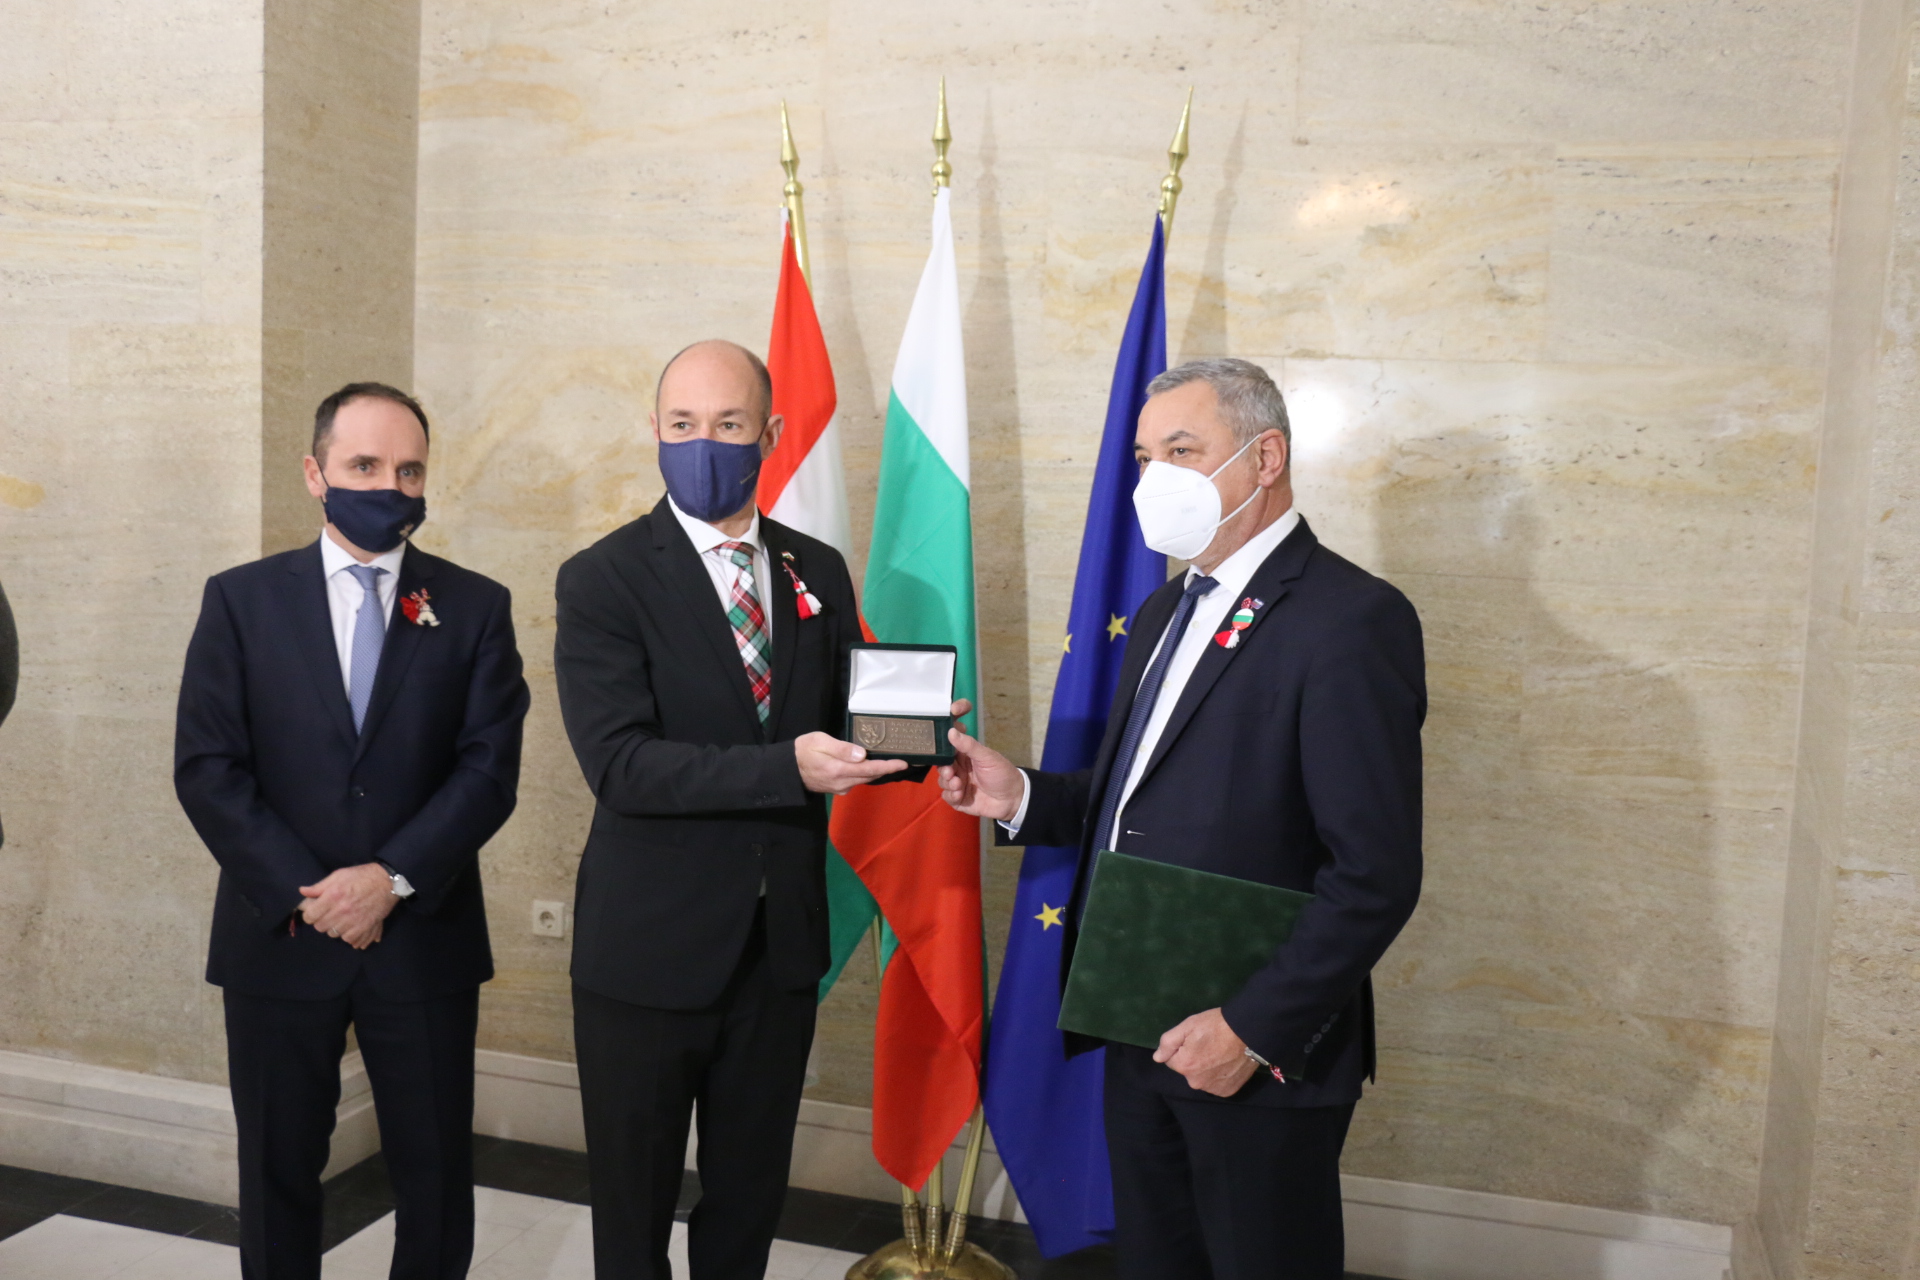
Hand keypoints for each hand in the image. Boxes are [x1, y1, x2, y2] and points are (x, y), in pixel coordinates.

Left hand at [299, 863, 397, 948]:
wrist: (387, 882)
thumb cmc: (361, 876)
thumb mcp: (338, 875)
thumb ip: (319, 886)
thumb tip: (302, 892)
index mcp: (332, 896)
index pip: (309, 916)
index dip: (310, 914)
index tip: (315, 911)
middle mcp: (340, 910)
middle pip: (320, 927)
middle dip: (322, 920)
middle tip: (330, 913)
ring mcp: (352, 921)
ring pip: (333, 934)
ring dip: (335, 928)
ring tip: (342, 918)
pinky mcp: (363, 927)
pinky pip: (348, 939)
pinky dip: (348, 934)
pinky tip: (351, 925)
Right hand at [795, 731, 908, 793]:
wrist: (787, 770)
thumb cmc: (803, 750)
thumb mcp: (820, 741)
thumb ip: (841, 748)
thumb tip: (862, 754)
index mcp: (838, 770)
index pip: (870, 769)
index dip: (888, 766)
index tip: (904, 763)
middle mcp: (842, 783)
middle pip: (870, 776)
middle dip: (887, 769)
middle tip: (903, 760)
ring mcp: (840, 788)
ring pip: (864, 779)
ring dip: (877, 772)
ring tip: (891, 762)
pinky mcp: (838, 789)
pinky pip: (856, 781)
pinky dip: (866, 774)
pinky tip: (869, 766)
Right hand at [937, 700, 1021, 820]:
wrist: (1012, 799)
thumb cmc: (1002, 773)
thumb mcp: (986, 757)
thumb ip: (968, 745)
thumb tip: (951, 731)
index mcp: (965, 756)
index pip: (948, 749)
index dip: (942, 750)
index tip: (939, 750)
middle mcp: (960, 769)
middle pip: (942, 766)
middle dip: (944, 770)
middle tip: (950, 773)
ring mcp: (958, 784)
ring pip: (943, 782)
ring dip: (948, 783)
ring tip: (959, 785)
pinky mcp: (959, 800)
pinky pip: (947, 797)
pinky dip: (951, 795)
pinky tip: (960, 795)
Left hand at [1153, 1008, 1258, 1096]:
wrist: (1249, 1032)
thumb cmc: (1216, 1025)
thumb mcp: (1188, 1025)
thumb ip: (1168, 1042)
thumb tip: (1157, 1058)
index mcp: (1184, 1066)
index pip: (1172, 1060)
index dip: (1182, 1048)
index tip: (1195, 1040)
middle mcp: (1196, 1082)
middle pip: (1188, 1070)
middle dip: (1193, 1060)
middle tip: (1209, 1045)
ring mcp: (1213, 1089)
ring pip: (1202, 1078)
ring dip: (1206, 1070)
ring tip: (1220, 1054)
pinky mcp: (1227, 1092)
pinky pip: (1216, 1084)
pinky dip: (1219, 1077)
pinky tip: (1227, 1064)